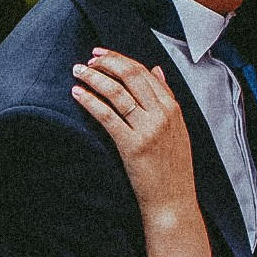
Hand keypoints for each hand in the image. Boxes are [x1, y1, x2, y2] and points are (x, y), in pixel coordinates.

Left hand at [70, 48, 200, 217]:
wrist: (173, 202)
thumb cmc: (173, 168)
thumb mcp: (178, 128)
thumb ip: (167, 97)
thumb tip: (157, 70)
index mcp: (173, 108)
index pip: (144, 72)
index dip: (120, 59)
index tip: (102, 54)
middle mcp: (162, 115)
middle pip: (131, 76)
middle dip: (107, 62)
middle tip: (89, 59)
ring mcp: (148, 130)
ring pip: (117, 93)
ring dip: (94, 78)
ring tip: (78, 71)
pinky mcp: (133, 146)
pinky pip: (107, 116)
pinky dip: (90, 101)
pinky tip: (78, 93)